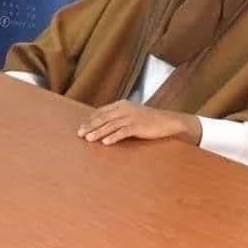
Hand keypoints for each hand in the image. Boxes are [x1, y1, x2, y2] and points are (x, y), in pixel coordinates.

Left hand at [77, 101, 201, 146]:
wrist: (168, 121)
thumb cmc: (149, 120)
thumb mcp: (132, 113)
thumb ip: (119, 116)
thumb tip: (103, 124)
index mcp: (122, 104)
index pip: (101, 111)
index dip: (90, 119)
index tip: (81, 127)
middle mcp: (125, 109)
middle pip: (103, 117)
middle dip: (90, 126)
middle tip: (80, 134)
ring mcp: (131, 117)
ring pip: (110, 125)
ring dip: (98, 132)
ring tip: (88, 139)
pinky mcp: (138, 126)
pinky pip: (123, 132)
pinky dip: (113, 137)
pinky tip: (105, 142)